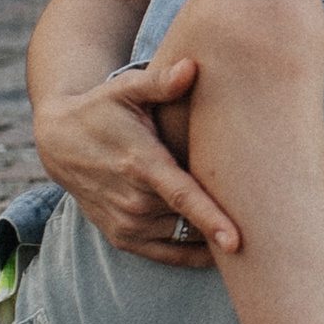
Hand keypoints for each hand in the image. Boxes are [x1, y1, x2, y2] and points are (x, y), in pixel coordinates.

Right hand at [30, 57, 235, 265]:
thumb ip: (160, 82)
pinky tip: (219, 246)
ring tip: (244, 223)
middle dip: (225, 217)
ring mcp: (126, 223)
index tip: (237, 241)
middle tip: (264, 212)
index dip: (210, 218)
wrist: (58, 142)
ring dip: (210, 233)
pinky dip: (193, 254)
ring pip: (184, 236)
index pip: (181, 197)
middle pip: (191, 218)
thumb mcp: (126, 89)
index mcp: (140, 164)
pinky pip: (168, 256)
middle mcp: (132, 201)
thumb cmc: (102, 109)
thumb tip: (192, 67)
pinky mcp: (122, 238)